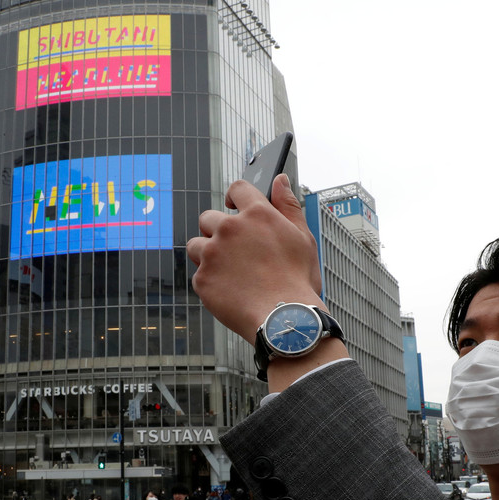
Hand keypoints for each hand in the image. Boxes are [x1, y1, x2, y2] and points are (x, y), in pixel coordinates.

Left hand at [187, 174, 323, 343]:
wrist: (284, 320)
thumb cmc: (298, 280)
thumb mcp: (302, 238)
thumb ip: (288, 205)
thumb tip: (280, 180)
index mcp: (257, 214)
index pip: (237, 189)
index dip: (234, 197)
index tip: (233, 205)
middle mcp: (230, 229)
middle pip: (208, 218)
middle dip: (217, 230)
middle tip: (235, 251)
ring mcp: (212, 254)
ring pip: (196, 245)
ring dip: (207, 254)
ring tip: (229, 272)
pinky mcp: (202, 279)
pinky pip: (198, 274)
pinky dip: (210, 281)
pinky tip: (230, 290)